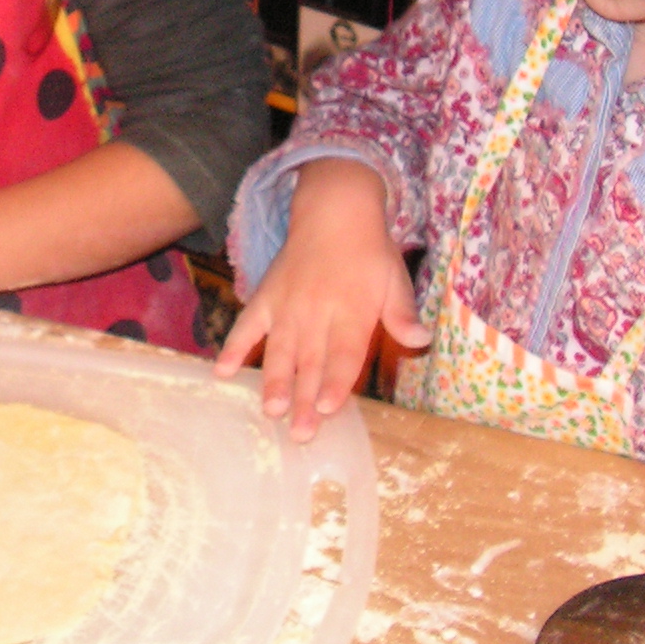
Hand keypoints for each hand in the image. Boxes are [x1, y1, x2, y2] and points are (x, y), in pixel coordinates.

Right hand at [214, 160, 427, 442]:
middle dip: (305, 399)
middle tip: (300, 433)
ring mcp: (287, 306)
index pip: (344, 353)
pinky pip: (247, 325)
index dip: (336, 382)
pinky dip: (233, 347)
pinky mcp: (266, 297)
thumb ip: (402, 313)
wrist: (334, 210)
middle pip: (311, 362)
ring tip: (270, 410)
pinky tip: (221, 372)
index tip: (328, 407)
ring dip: (274, 382)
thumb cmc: (370, 251)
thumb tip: (422, 339)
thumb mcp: (395, 278)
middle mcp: (316, 312)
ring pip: (280, 350)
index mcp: (351, 310)